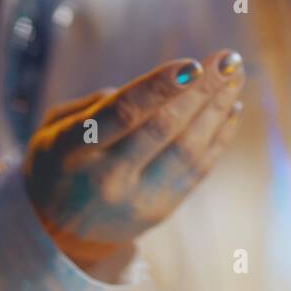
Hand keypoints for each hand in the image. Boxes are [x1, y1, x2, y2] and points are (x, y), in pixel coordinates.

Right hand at [23, 50, 244, 274]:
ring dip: (216, 109)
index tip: (193, 63)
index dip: (159, 87)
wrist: (56, 231)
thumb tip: (150, 91)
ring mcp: (137, 200)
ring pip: (188, 150)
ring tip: (235, 75)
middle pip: (164, 129)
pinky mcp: (161, 212)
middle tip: (227, 59)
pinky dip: (218, 137)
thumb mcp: (55, 128)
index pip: (123, 113)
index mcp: (73, 150)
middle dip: (201, 90)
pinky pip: (197, 170)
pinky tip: (230, 108)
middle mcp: (107, 178)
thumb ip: (98, 104)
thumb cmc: (58, 161)